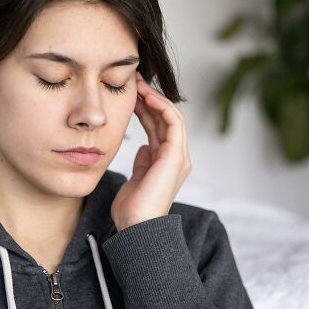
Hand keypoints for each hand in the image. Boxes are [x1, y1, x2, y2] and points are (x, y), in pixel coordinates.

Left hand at [111, 71, 191, 231]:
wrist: (136, 226)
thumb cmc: (132, 209)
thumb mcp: (135, 179)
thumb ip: (142, 162)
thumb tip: (143, 148)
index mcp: (165, 162)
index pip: (158, 127)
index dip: (145, 109)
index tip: (129, 94)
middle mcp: (175, 157)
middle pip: (165, 119)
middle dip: (149, 98)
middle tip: (133, 81)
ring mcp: (178, 156)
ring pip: (171, 116)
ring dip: (155, 98)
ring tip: (139, 84)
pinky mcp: (176, 156)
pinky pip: (174, 123)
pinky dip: (163, 107)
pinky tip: (148, 97)